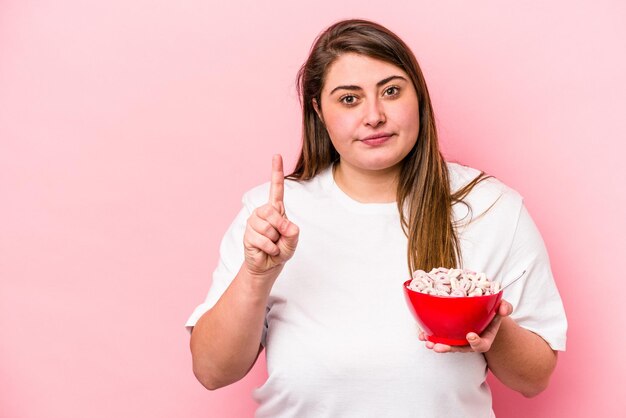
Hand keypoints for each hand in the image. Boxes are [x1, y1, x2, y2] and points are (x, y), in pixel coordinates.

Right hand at [243, 154, 299, 275]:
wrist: (268, 265)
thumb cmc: (281, 249)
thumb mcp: (293, 240)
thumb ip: (293, 232)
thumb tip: (286, 225)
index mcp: (276, 209)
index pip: (276, 188)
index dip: (276, 172)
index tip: (277, 156)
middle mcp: (263, 212)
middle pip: (271, 211)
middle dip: (280, 226)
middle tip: (280, 237)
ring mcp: (254, 222)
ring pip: (267, 227)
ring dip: (274, 240)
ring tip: (272, 244)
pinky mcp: (247, 234)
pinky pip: (262, 240)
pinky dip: (269, 248)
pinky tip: (267, 250)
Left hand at [418, 300, 513, 352]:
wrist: (483, 315)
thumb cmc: (492, 312)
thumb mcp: (501, 309)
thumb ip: (505, 308)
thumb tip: (504, 309)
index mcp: (484, 338)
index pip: (481, 345)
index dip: (476, 343)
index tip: (471, 336)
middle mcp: (470, 342)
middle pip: (460, 348)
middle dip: (449, 348)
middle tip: (439, 347)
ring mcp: (459, 340)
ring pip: (448, 345)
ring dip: (437, 345)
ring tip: (427, 342)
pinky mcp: (449, 335)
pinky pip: (439, 338)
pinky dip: (430, 337)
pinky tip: (421, 335)